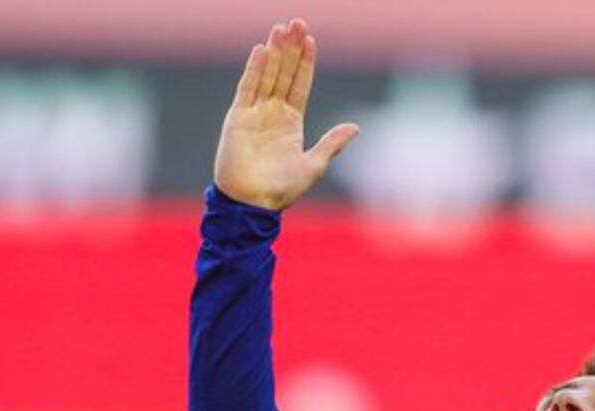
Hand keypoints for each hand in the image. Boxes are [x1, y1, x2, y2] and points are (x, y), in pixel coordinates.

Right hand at [214, 17, 357, 211]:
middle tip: (297, 23)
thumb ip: (332, 143)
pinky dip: (254, 69)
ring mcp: (255, 113)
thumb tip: (357, 127)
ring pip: (266, 75)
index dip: (305, 63)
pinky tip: (262, 50)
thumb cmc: (282, 190)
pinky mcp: (238, 117)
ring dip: (273, 52)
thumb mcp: (314, 165)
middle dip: (291, 49)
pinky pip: (247, 87)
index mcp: (291, 123)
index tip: (311, 40)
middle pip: (283, 74)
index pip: (300, 85)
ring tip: (281, 28)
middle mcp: (273, 113)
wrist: (252, 203)